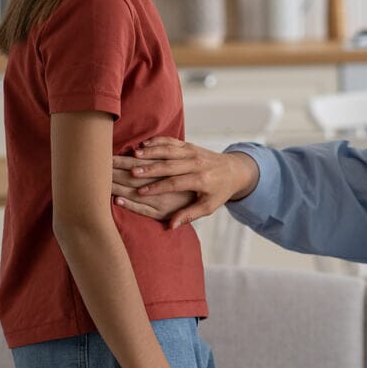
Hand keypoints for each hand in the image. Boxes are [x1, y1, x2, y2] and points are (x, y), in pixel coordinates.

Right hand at [123, 137, 259, 228]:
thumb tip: (170, 226)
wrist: (235, 170)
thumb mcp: (208, 207)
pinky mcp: (189, 145)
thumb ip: (189, 215)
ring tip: (133, 155)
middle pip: (170, 165)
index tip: (141, 192)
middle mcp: (196, 163)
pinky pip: (172, 141)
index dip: (158, 187)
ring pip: (169, 150)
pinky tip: (143, 144)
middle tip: (131, 172)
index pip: (176, 183)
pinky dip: (157, 141)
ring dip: (151, 152)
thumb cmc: (219, 191)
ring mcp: (193, 151)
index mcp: (201, 180)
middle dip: (150, 168)